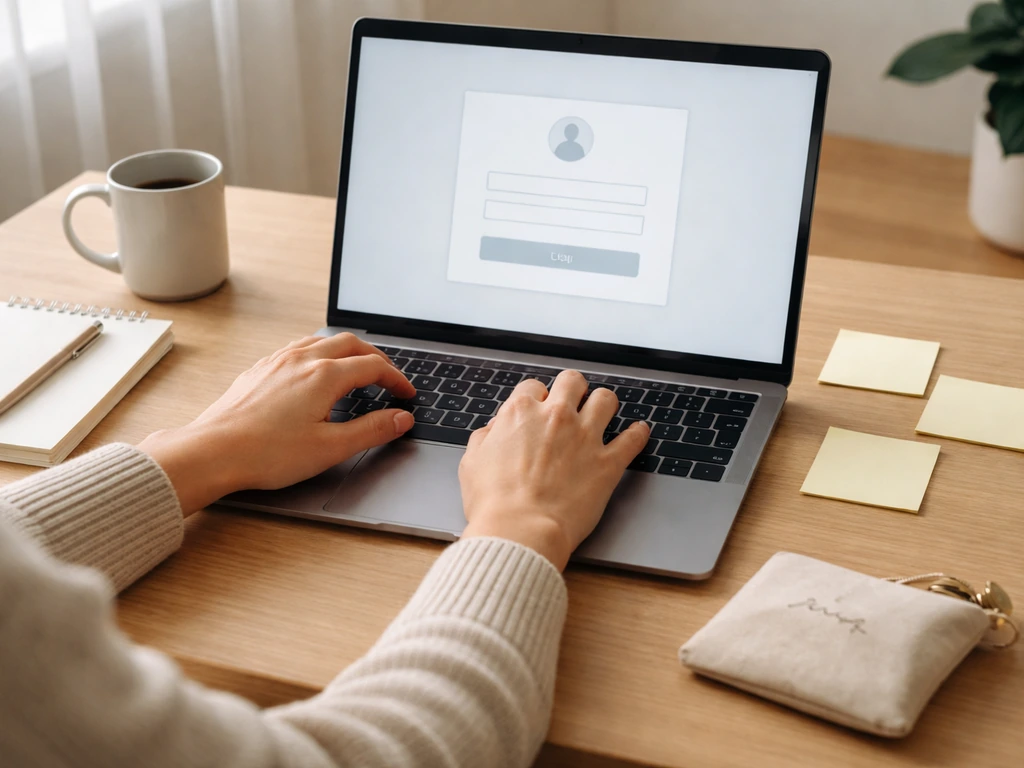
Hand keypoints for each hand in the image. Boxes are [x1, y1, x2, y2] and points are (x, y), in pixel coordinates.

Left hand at [139, 334, 414, 514]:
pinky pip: (298, 348)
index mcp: (324, 376)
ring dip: (347, 351)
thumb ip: (371, 430)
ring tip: (357, 368)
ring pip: (322, 341)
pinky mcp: (260, 369)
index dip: (396, 379)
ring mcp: (278, 361)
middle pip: (350, 344)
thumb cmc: (266, 453)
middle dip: (376, 358)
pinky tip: (315, 370)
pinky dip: (320, 353)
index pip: (373, 367)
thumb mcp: (330, 448)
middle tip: (388, 377)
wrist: (212, 452)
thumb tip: (400, 419)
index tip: (406, 394)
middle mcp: (302, 360)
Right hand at [458, 371, 649, 569]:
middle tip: (572, 402)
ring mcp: (585, 437)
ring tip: (603, 412)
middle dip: (572, 390)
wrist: (520, 531)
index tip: (538, 409)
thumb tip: (495, 429)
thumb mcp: (472, 462)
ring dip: (603, 404)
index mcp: (521, 413)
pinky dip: (638, 434)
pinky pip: (633, 439)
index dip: (535, 397)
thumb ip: (485, 437)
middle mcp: (556, 417)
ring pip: (606, 400)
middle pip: (572, 382)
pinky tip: (639, 432)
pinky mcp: (607, 463)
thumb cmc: (493, 503)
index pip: (533, 387)